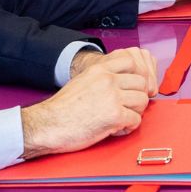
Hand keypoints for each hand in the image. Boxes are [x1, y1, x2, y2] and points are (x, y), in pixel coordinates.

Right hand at [19, 48, 156, 158]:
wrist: (48, 125)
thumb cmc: (63, 108)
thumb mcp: (83, 81)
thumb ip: (102, 78)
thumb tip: (123, 82)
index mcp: (99, 69)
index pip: (132, 62)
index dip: (134, 77)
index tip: (129, 89)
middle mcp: (108, 79)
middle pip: (141, 83)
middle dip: (137, 97)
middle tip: (126, 108)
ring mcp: (112, 97)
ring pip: (142, 101)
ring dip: (135, 112)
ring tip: (121, 119)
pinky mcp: (114, 115)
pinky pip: (136, 120)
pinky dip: (128, 127)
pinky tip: (116, 129)